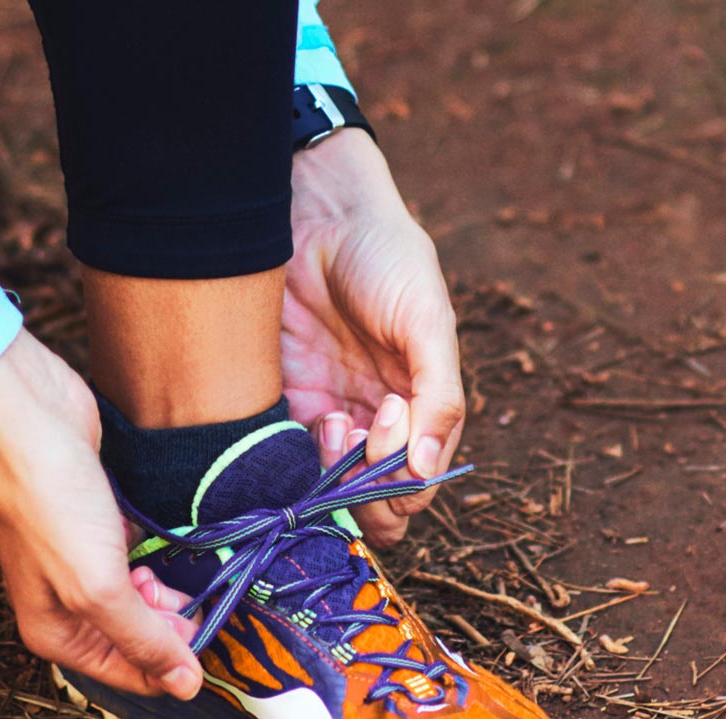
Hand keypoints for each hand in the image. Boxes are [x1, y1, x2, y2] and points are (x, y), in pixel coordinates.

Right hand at [0, 331, 201, 699]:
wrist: (26, 417)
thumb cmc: (50, 504)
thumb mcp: (98, 588)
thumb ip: (143, 640)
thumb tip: (184, 687)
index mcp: (56, 633)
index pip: (130, 674)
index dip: (173, 667)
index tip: (215, 648)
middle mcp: (65, 604)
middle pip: (138, 637)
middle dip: (174, 627)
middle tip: (204, 605)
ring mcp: (82, 561)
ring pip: (142, 597)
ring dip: (171, 593)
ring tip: (188, 575)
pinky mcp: (99, 522)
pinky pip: (139, 557)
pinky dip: (161, 557)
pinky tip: (177, 546)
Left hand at [282, 129, 465, 546]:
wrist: (317, 213)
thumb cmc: (387, 258)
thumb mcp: (428, 321)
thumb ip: (441, 396)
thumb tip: (432, 468)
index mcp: (420, 406)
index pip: (419, 481)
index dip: (409, 479)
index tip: (395, 430)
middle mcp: (375, 421)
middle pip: (375, 498)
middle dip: (372, 488)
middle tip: (361, 435)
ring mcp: (328, 414)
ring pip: (331, 489)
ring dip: (336, 475)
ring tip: (336, 423)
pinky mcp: (284, 403)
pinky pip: (290, 459)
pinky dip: (300, 460)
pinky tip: (313, 420)